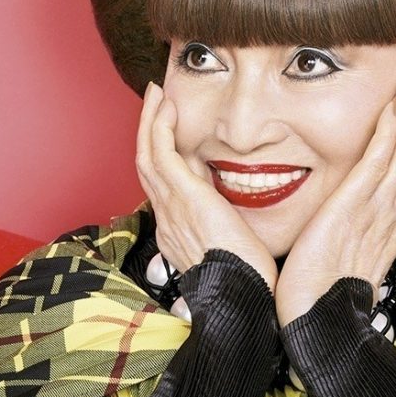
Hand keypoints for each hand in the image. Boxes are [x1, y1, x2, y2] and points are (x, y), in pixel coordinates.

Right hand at [136, 82, 277, 289]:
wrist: (242, 301)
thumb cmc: (249, 284)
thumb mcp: (235, 253)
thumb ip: (229, 230)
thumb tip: (235, 212)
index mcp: (178, 234)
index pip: (163, 188)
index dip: (164, 158)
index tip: (172, 138)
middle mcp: (167, 220)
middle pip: (146, 168)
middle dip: (149, 133)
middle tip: (155, 104)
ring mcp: (171, 208)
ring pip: (147, 156)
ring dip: (150, 122)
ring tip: (157, 95)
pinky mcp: (184, 198)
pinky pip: (162, 154)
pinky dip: (161, 127)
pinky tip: (167, 106)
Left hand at [275, 81, 395, 325]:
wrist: (317, 318)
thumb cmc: (322, 293)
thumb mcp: (347, 258)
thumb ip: (356, 233)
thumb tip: (354, 219)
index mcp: (390, 227)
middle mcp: (391, 215)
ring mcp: (377, 209)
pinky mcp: (356, 205)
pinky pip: (381, 159)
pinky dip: (391, 130)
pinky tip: (394, 107)